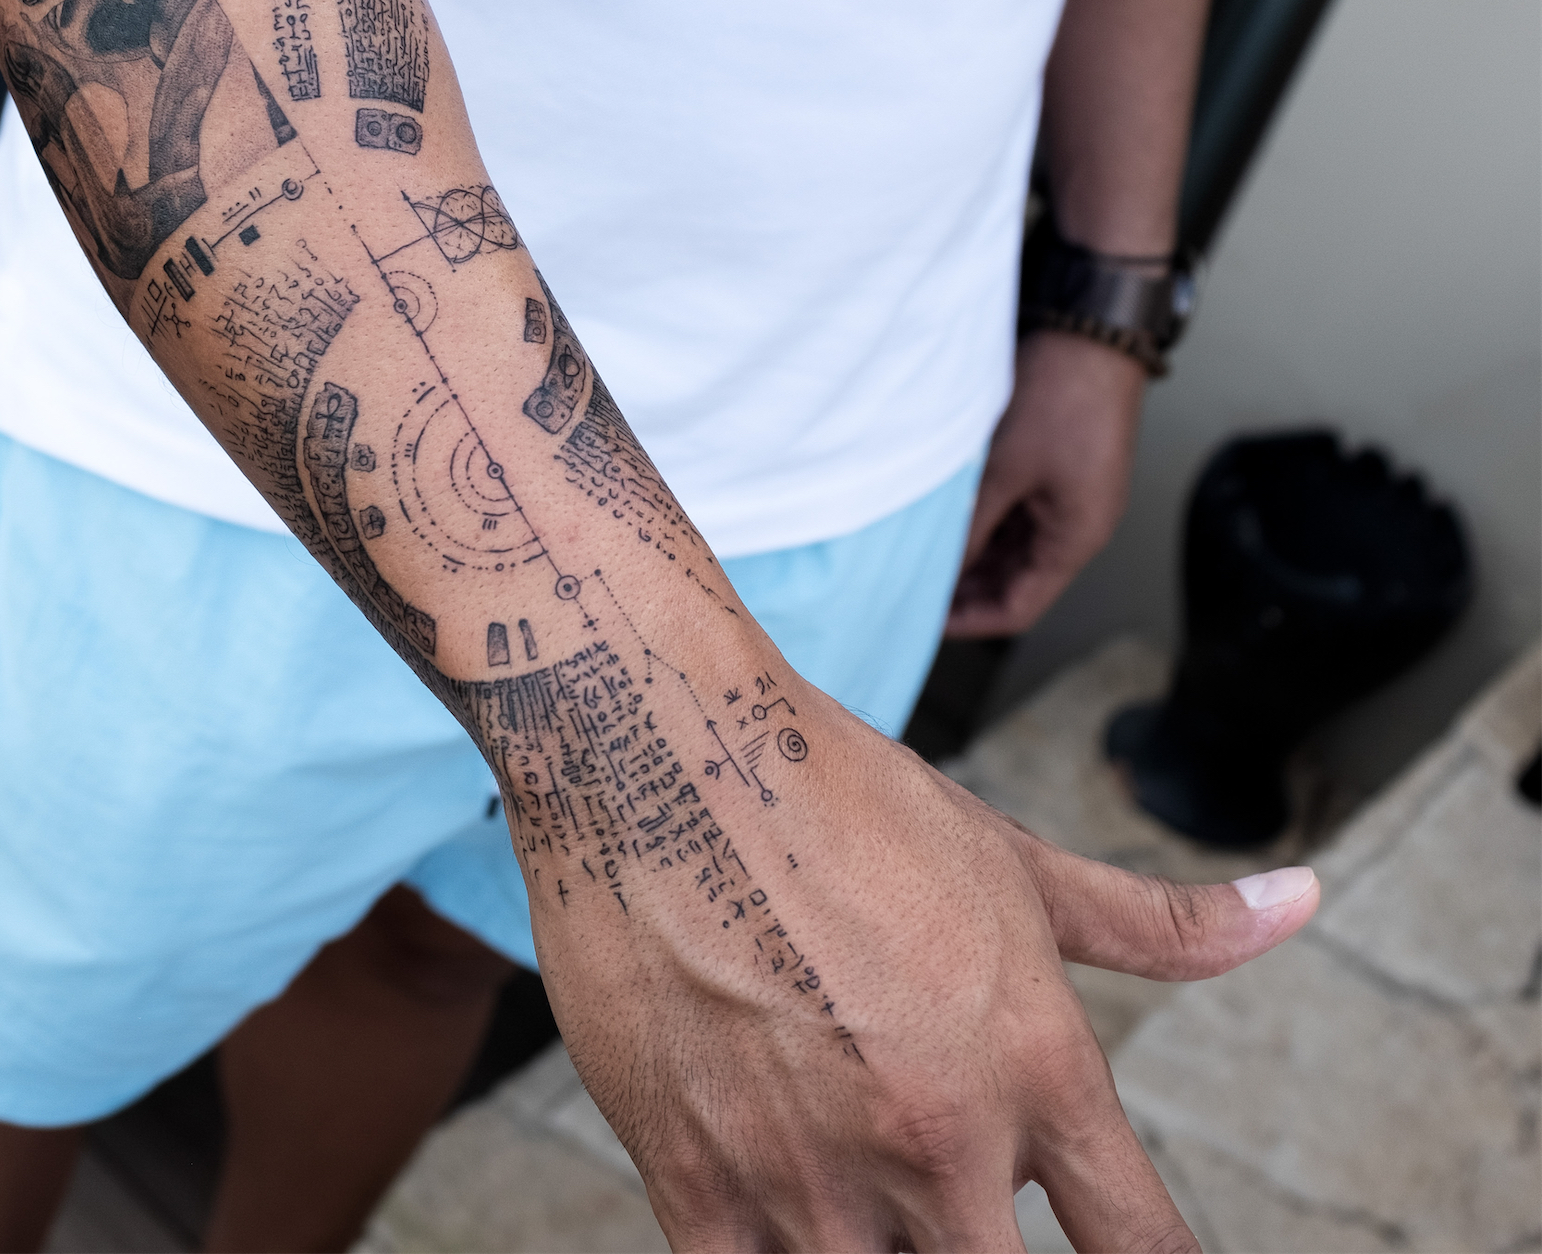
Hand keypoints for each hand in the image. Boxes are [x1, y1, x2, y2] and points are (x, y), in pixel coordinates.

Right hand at [532, 675, 1317, 1249]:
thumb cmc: (835, 792)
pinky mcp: (695, 1187)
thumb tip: (1296, 905)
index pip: (1146, 1249)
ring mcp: (813, 1178)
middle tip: (961, 1203)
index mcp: (1035, 1066)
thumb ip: (1158, 923)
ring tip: (868, 1189)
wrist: (657, 750)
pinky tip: (786, 1216)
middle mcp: (938, 1141)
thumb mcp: (1011, 859)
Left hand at [946, 331, 1146, 638]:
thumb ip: (971, 526)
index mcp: (1076, 537)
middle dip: (964, 589)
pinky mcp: (1055, 472)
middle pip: (1014, 581)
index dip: (969, 620)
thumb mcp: (1004, 469)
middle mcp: (1077, 525)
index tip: (923, 618)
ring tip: (919, 552)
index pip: (1018, 608)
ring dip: (969, 553)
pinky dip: (981, 521)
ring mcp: (1067, 498)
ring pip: (1010, 547)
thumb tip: (938, 570)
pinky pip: (1014, 514)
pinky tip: (943, 515)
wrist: (1091, 333)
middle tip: (911, 585)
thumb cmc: (1061, 396)